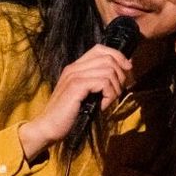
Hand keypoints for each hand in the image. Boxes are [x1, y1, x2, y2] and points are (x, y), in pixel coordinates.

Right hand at [18, 44, 132, 159]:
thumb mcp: (85, 95)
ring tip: (108, 101)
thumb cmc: (68, 114)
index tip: (127, 70)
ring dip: (115, 88)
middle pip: (108, 58)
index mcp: (75, 67)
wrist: (49, 127)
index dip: (118, 56)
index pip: (100, 49)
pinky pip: (104, 82)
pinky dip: (109, 95)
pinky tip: (102, 106)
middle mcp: (74, 68)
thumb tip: (122, 72)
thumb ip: (98, 82)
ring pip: (109, 70)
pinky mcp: (76, 86)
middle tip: (117, 92)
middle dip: (120, 75)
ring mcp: (74, 76)